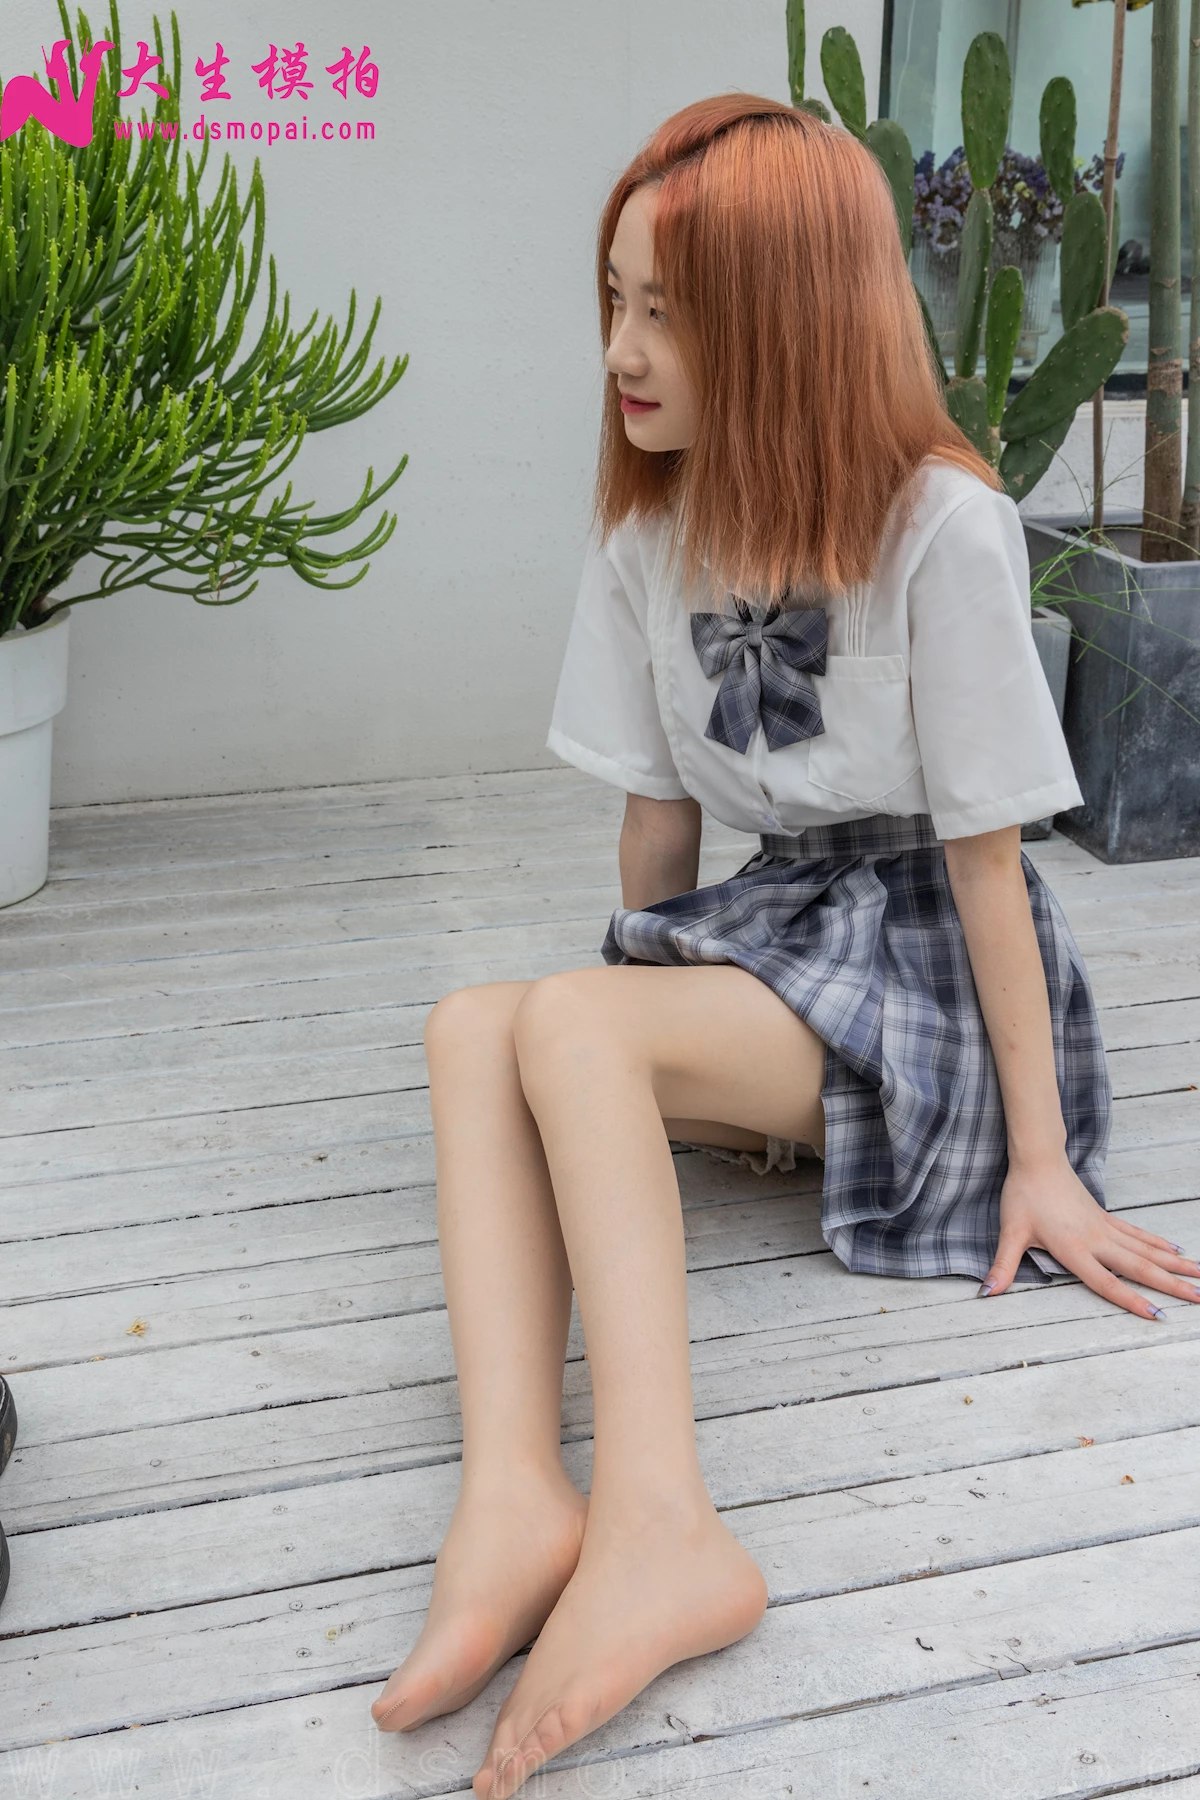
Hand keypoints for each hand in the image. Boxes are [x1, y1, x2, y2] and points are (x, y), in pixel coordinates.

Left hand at [980, 1155, 1199, 1318]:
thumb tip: (986, 1293)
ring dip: (1174, 1264)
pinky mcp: (1105, 1217)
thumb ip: (1002, 1265)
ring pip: (1146, 1250)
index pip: (1107, 1281)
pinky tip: (1177, 1250)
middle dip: (1171, 1285)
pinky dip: (1159, 1243)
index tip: (1158, 1314)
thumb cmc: (1022, 1195)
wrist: (1037, 1158)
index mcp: (1074, 1248)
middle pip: (1139, 1266)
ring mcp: (1104, 1227)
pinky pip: (1138, 1233)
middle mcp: (1096, 1239)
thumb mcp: (1010, 1232)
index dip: (1132, 1300)